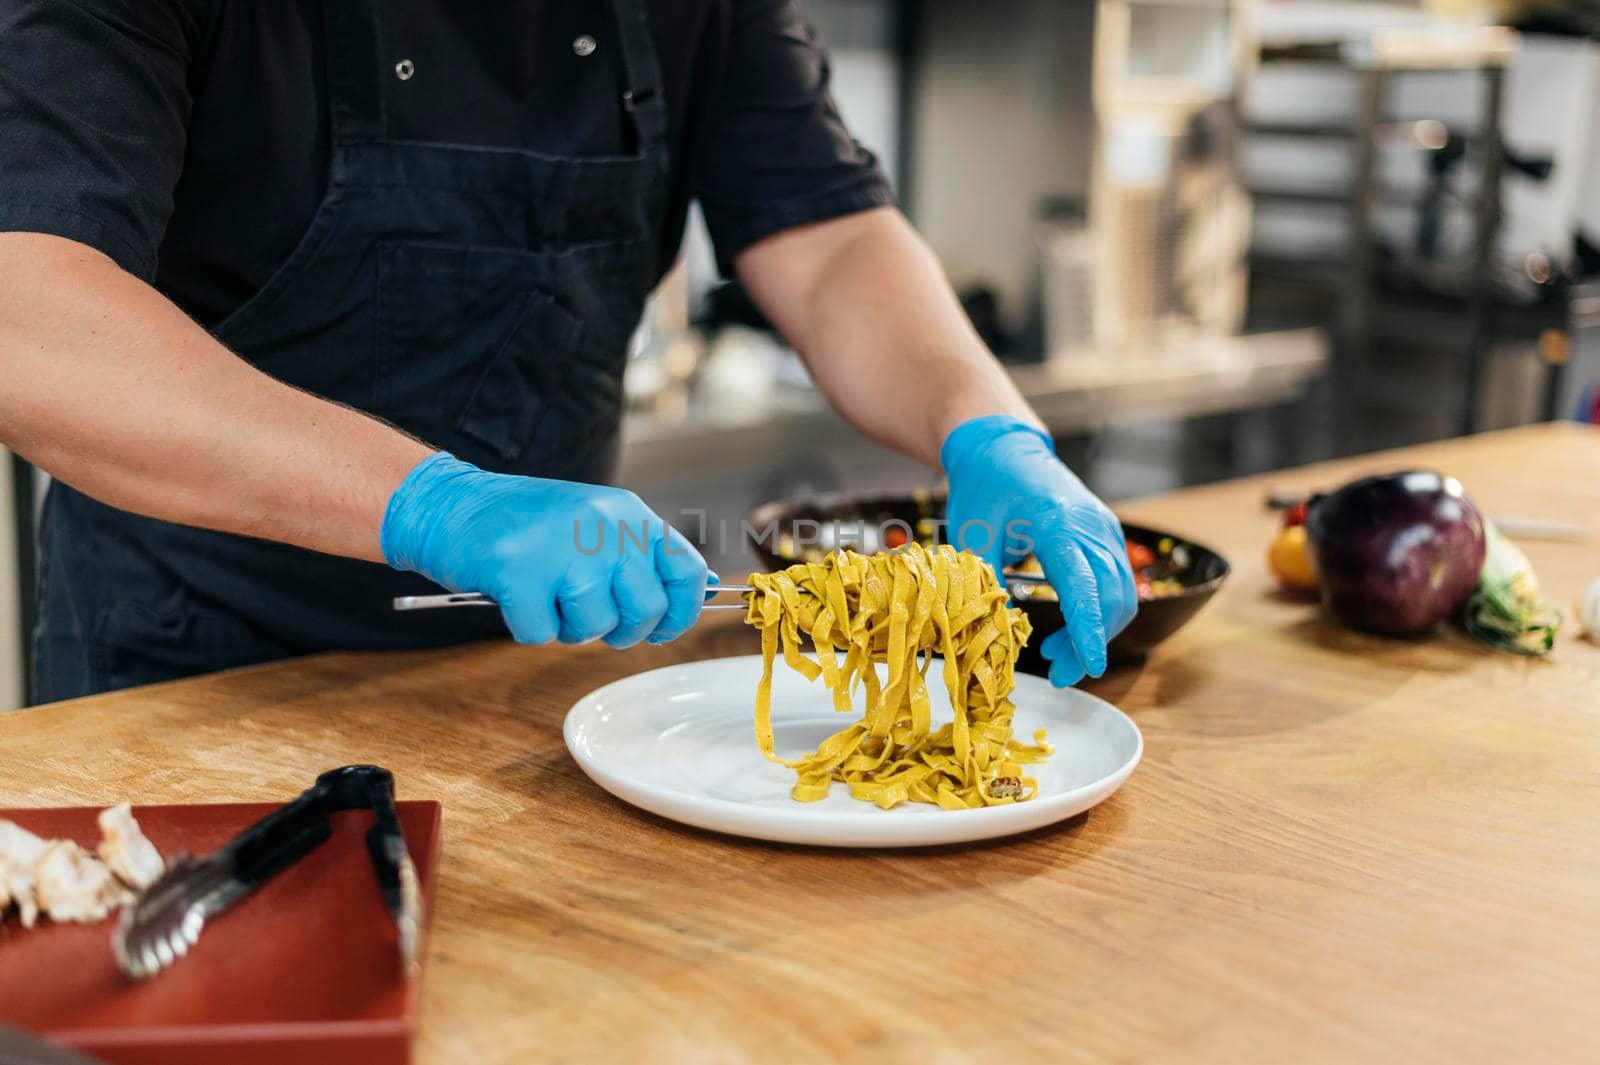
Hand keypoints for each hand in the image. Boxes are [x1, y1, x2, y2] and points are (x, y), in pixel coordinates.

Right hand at [382, 453, 707, 647]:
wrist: (451, 504)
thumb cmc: (526, 523)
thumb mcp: (596, 523)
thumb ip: (643, 555)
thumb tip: (706, 589)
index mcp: (628, 513)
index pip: (686, 571)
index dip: (680, 612)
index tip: (661, 629)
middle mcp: (602, 526)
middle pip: (645, 610)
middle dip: (621, 630)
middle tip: (589, 616)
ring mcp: (561, 548)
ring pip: (594, 628)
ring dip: (567, 627)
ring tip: (545, 595)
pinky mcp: (519, 573)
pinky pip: (541, 635)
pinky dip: (526, 627)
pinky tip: (516, 597)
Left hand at [942, 416, 1136, 686]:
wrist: (1002, 448)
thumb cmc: (983, 489)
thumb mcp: (974, 540)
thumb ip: (989, 587)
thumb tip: (1000, 638)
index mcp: (1057, 523)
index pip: (1083, 586)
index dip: (1087, 630)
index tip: (1091, 667)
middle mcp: (1091, 525)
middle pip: (1111, 597)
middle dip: (1090, 642)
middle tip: (1058, 672)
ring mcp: (1104, 527)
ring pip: (1121, 593)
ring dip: (1097, 630)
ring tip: (1058, 653)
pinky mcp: (1106, 533)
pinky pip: (1118, 580)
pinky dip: (1101, 610)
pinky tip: (1070, 627)